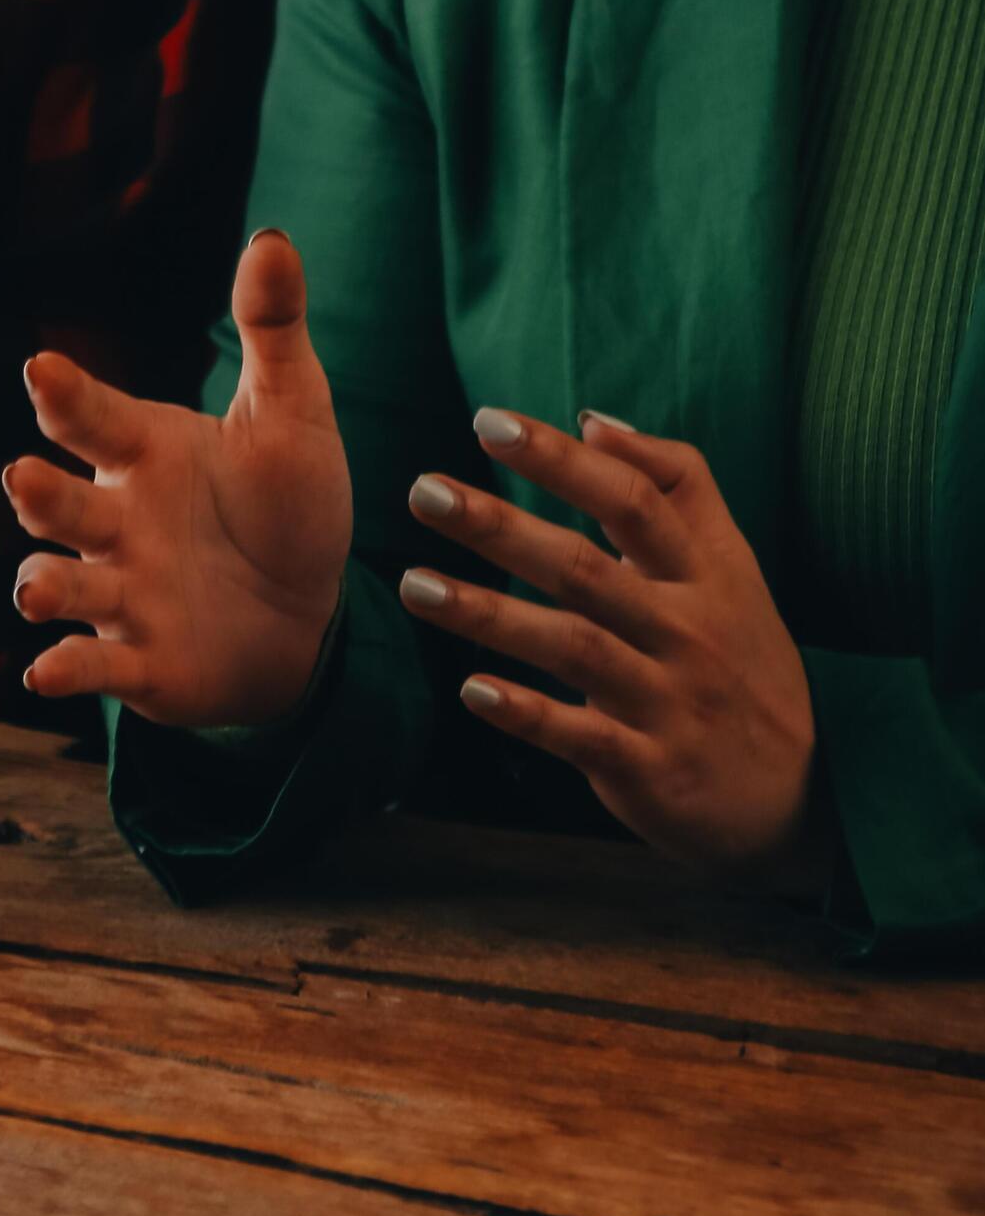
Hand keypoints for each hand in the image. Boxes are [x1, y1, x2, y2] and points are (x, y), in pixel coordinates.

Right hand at [7, 230, 353, 727]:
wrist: (310, 617)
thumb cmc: (287, 507)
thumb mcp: (293, 416)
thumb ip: (272, 332)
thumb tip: (273, 236)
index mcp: (144, 455)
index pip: (93, 419)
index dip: (65, 396)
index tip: (43, 368)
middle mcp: (115, 522)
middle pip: (60, 505)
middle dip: (40, 496)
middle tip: (25, 481)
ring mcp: (120, 594)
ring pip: (62, 584)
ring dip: (43, 585)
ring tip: (37, 588)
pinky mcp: (137, 663)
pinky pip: (94, 666)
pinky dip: (66, 670)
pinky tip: (46, 671)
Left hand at [395, 409, 815, 881]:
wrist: (802, 794)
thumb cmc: (743, 661)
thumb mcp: (734, 571)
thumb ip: (678, 490)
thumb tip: (597, 422)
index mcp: (709, 577)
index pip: (636, 500)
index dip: (564, 459)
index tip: (490, 422)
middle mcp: (688, 632)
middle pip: (587, 568)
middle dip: (502, 526)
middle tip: (424, 491)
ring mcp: (669, 701)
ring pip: (572, 648)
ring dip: (488, 615)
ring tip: (412, 585)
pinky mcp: (649, 767)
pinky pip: (579, 735)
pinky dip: (525, 712)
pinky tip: (471, 688)